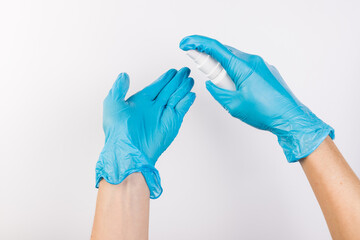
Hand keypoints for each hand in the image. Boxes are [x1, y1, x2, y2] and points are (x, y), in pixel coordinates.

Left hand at [96, 68, 195, 197]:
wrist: (128, 149)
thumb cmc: (117, 130)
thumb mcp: (112, 103)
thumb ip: (119, 88)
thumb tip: (123, 75)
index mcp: (140, 102)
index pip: (156, 86)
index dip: (165, 78)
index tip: (172, 71)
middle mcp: (153, 108)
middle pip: (169, 89)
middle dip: (177, 80)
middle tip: (185, 71)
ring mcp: (163, 115)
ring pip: (176, 97)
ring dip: (184, 88)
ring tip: (190, 80)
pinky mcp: (172, 123)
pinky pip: (181, 109)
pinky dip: (187, 101)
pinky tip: (191, 94)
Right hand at [180, 35, 333, 161]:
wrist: (291, 118)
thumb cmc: (266, 112)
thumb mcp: (233, 105)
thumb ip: (218, 92)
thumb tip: (211, 84)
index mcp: (242, 67)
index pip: (215, 48)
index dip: (197, 44)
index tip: (186, 44)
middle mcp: (253, 61)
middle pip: (224, 52)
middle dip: (210, 59)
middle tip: (202, 69)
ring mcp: (261, 65)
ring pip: (235, 60)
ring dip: (224, 70)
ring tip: (225, 88)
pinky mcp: (266, 71)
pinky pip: (246, 66)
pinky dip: (236, 73)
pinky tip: (237, 88)